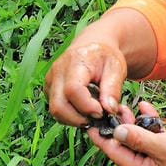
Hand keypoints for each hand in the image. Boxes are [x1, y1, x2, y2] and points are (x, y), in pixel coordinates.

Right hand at [44, 7, 158, 126]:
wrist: (92, 46)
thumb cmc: (105, 56)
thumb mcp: (116, 67)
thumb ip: (113, 88)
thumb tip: (109, 110)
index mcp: (76, 61)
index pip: (73, 90)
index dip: (86, 106)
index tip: (101, 111)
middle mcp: (58, 71)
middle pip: (58, 105)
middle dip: (78, 119)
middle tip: (97, 117)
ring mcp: (50, 81)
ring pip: (54, 111)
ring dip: (74, 119)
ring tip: (91, 113)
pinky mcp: (49, 89)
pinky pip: (55, 110)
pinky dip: (69, 116)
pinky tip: (83, 110)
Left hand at [87, 102, 165, 165]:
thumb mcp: (161, 145)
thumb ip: (137, 138)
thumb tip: (116, 131)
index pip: (115, 153)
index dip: (102, 138)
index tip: (89, 125)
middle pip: (125, 145)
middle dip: (119, 126)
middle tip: (111, 107)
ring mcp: (157, 160)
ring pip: (138, 139)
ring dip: (134, 122)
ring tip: (127, 106)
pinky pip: (152, 136)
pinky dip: (149, 123)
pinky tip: (146, 109)